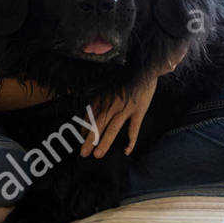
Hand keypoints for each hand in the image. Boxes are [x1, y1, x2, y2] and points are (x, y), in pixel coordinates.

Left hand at [79, 42, 187, 158]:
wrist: (143, 67)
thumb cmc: (124, 75)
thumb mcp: (106, 84)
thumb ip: (99, 97)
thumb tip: (90, 110)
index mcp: (102, 98)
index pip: (89, 117)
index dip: (84, 129)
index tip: (80, 139)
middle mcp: (111, 105)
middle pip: (97, 125)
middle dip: (89, 140)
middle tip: (82, 154)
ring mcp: (125, 109)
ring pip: (112, 129)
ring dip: (104, 143)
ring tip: (97, 155)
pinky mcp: (138, 111)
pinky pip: (133, 129)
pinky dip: (130, 141)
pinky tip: (126, 151)